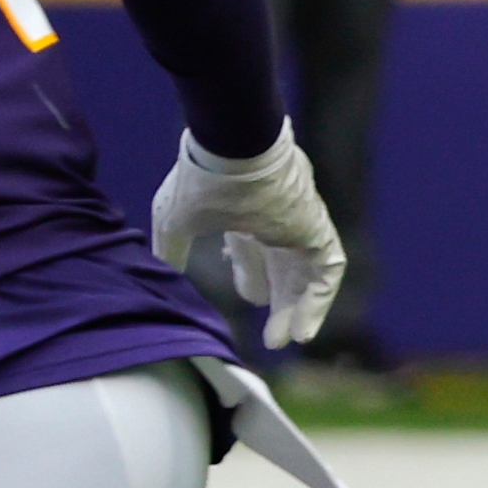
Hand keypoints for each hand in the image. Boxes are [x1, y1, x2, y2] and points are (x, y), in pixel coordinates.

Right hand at [147, 124, 345, 348]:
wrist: (232, 149)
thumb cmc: (199, 182)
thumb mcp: (174, 221)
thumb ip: (172, 251)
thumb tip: (162, 276)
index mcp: (242, 210)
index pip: (252, 247)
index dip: (248, 274)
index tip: (245, 296)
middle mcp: (274, 217)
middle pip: (282, 266)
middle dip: (277, 300)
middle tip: (272, 336)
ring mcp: (298, 223)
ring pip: (305, 273)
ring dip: (297, 308)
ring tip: (285, 339)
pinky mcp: (315, 230)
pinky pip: (326, 273)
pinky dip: (317, 303)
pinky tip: (302, 330)